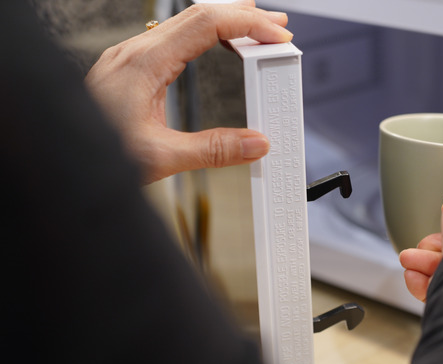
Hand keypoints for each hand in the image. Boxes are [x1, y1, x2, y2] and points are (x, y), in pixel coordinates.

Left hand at [85, 0, 292, 183]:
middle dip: (243, 15)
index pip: (206, 24)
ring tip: (254, 30)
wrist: (55, 161)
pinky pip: (172, 38)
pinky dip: (203, 37)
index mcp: (144, 63)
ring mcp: (129, 59)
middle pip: (198, 15)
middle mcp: (135, 53)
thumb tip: (256, 143)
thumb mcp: (159, 158)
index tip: (277, 36)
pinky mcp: (128, 70)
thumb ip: (213, 150)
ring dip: (223, 23)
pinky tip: (214, 47)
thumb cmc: (90, 155)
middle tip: (277, 27)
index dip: (248, 24)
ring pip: (184, 24)